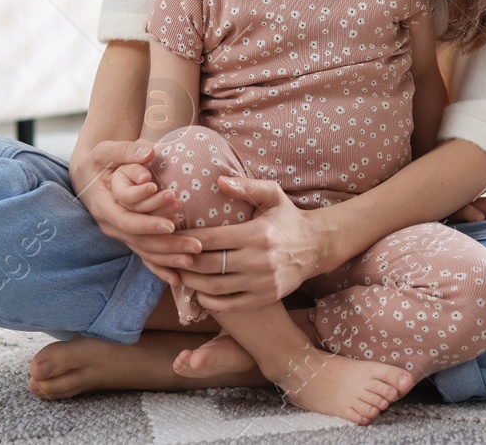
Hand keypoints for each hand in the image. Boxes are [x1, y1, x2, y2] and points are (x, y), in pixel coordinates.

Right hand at [70, 140, 200, 285]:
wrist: (86, 175)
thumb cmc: (98, 161)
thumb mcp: (106, 151)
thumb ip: (126, 151)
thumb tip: (148, 153)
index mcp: (104, 207)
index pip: (127, 221)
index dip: (149, 225)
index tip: (171, 225)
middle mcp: (111, 226)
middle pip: (141, 241)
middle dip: (169, 244)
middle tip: (196, 244)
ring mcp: (120, 234)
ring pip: (145, 251)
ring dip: (169, 258)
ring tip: (194, 259)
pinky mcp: (129, 237)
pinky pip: (144, 255)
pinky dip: (160, 268)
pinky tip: (177, 280)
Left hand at [170, 174, 326, 313]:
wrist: (316, 246)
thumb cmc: (288, 217)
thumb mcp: (273, 194)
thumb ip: (246, 186)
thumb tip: (218, 180)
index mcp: (257, 234)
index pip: (211, 238)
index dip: (187, 239)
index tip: (172, 236)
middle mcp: (259, 260)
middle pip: (209, 265)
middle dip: (184, 262)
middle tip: (169, 257)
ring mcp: (262, 282)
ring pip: (215, 288)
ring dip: (192, 283)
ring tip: (179, 274)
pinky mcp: (265, 297)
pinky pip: (230, 304)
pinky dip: (210, 302)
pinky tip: (199, 293)